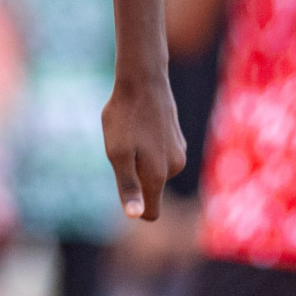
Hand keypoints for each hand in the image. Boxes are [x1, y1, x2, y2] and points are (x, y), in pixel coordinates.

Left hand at [102, 70, 185, 220]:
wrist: (143, 79)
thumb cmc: (125, 116)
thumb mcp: (117, 153)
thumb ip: (128, 186)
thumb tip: (136, 216)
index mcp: (158, 176)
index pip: (151, 213)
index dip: (134, 207)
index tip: (121, 185)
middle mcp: (174, 167)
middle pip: (150, 188)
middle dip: (134, 175)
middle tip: (120, 146)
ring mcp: (178, 151)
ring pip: (154, 168)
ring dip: (139, 157)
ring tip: (129, 132)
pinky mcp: (177, 137)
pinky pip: (159, 152)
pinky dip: (147, 144)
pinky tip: (139, 122)